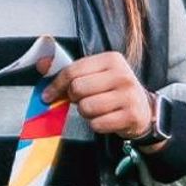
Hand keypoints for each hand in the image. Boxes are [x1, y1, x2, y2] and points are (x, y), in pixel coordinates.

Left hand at [39, 52, 155, 141]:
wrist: (143, 110)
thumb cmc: (114, 91)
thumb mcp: (97, 75)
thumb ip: (71, 71)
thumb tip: (41, 65)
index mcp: (111, 60)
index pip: (73, 71)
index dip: (56, 85)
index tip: (48, 96)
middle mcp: (122, 75)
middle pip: (78, 89)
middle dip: (75, 99)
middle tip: (83, 101)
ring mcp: (128, 95)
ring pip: (86, 108)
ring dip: (86, 113)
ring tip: (97, 110)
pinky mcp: (131, 115)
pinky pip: (97, 124)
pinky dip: (97, 125)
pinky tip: (106, 119)